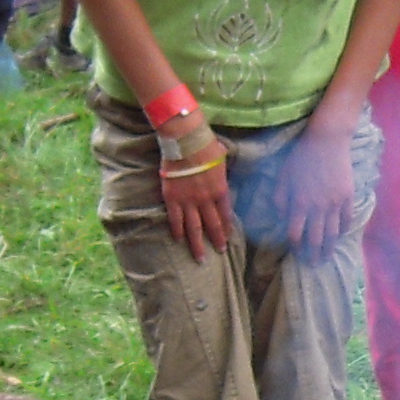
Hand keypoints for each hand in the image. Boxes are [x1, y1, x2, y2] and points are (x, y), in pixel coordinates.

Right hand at [157, 135, 238, 259]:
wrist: (185, 141)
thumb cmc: (206, 145)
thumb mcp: (222, 160)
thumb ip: (222, 174)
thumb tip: (224, 177)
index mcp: (220, 190)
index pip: (225, 215)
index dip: (226, 228)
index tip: (228, 238)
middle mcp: (206, 200)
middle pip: (212, 225)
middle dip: (217, 240)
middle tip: (219, 252)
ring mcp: (188, 201)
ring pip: (194, 228)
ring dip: (198, 244)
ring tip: (200, 258)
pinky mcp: (172, 198)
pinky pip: (175, 219)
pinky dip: (178, 231)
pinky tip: (179, 240)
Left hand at [273, 117, 360, 250]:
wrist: (327, 140)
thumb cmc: (301, 155)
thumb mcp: (284, 174)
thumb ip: (280, 197)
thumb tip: (282, 216)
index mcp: (300, 203)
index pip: (296, 233)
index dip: (295, 246)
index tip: (295, 252)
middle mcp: (318, 207)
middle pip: (315, 238)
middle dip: (313, 254)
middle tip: (313, 265)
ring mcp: (335, 203)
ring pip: (333, 233)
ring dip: (329, 248)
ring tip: (327, 258)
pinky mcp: (348, 196)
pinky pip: (346, 219)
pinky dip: (343, 230)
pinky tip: (340, 236)